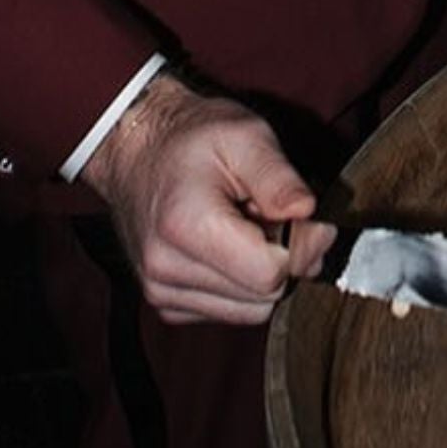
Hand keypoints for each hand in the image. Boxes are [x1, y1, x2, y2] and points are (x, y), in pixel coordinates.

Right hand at [82, 73, 332, 327]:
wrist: (137, 151)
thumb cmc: (192, 138)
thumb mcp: (245, 134)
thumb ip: (279, 178)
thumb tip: (310, 215)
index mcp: (187, 226)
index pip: (269, 273)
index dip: (300, 244)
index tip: (307, 216)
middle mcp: (166, 270)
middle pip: (263, 297)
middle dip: (284, 259)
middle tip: (274, 214)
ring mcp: (161, 292)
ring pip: (250, 312)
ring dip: (263, 274)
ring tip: (248, 227)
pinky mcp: (165, 304)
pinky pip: (228, 312)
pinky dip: (241, 285)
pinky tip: (230, 246)